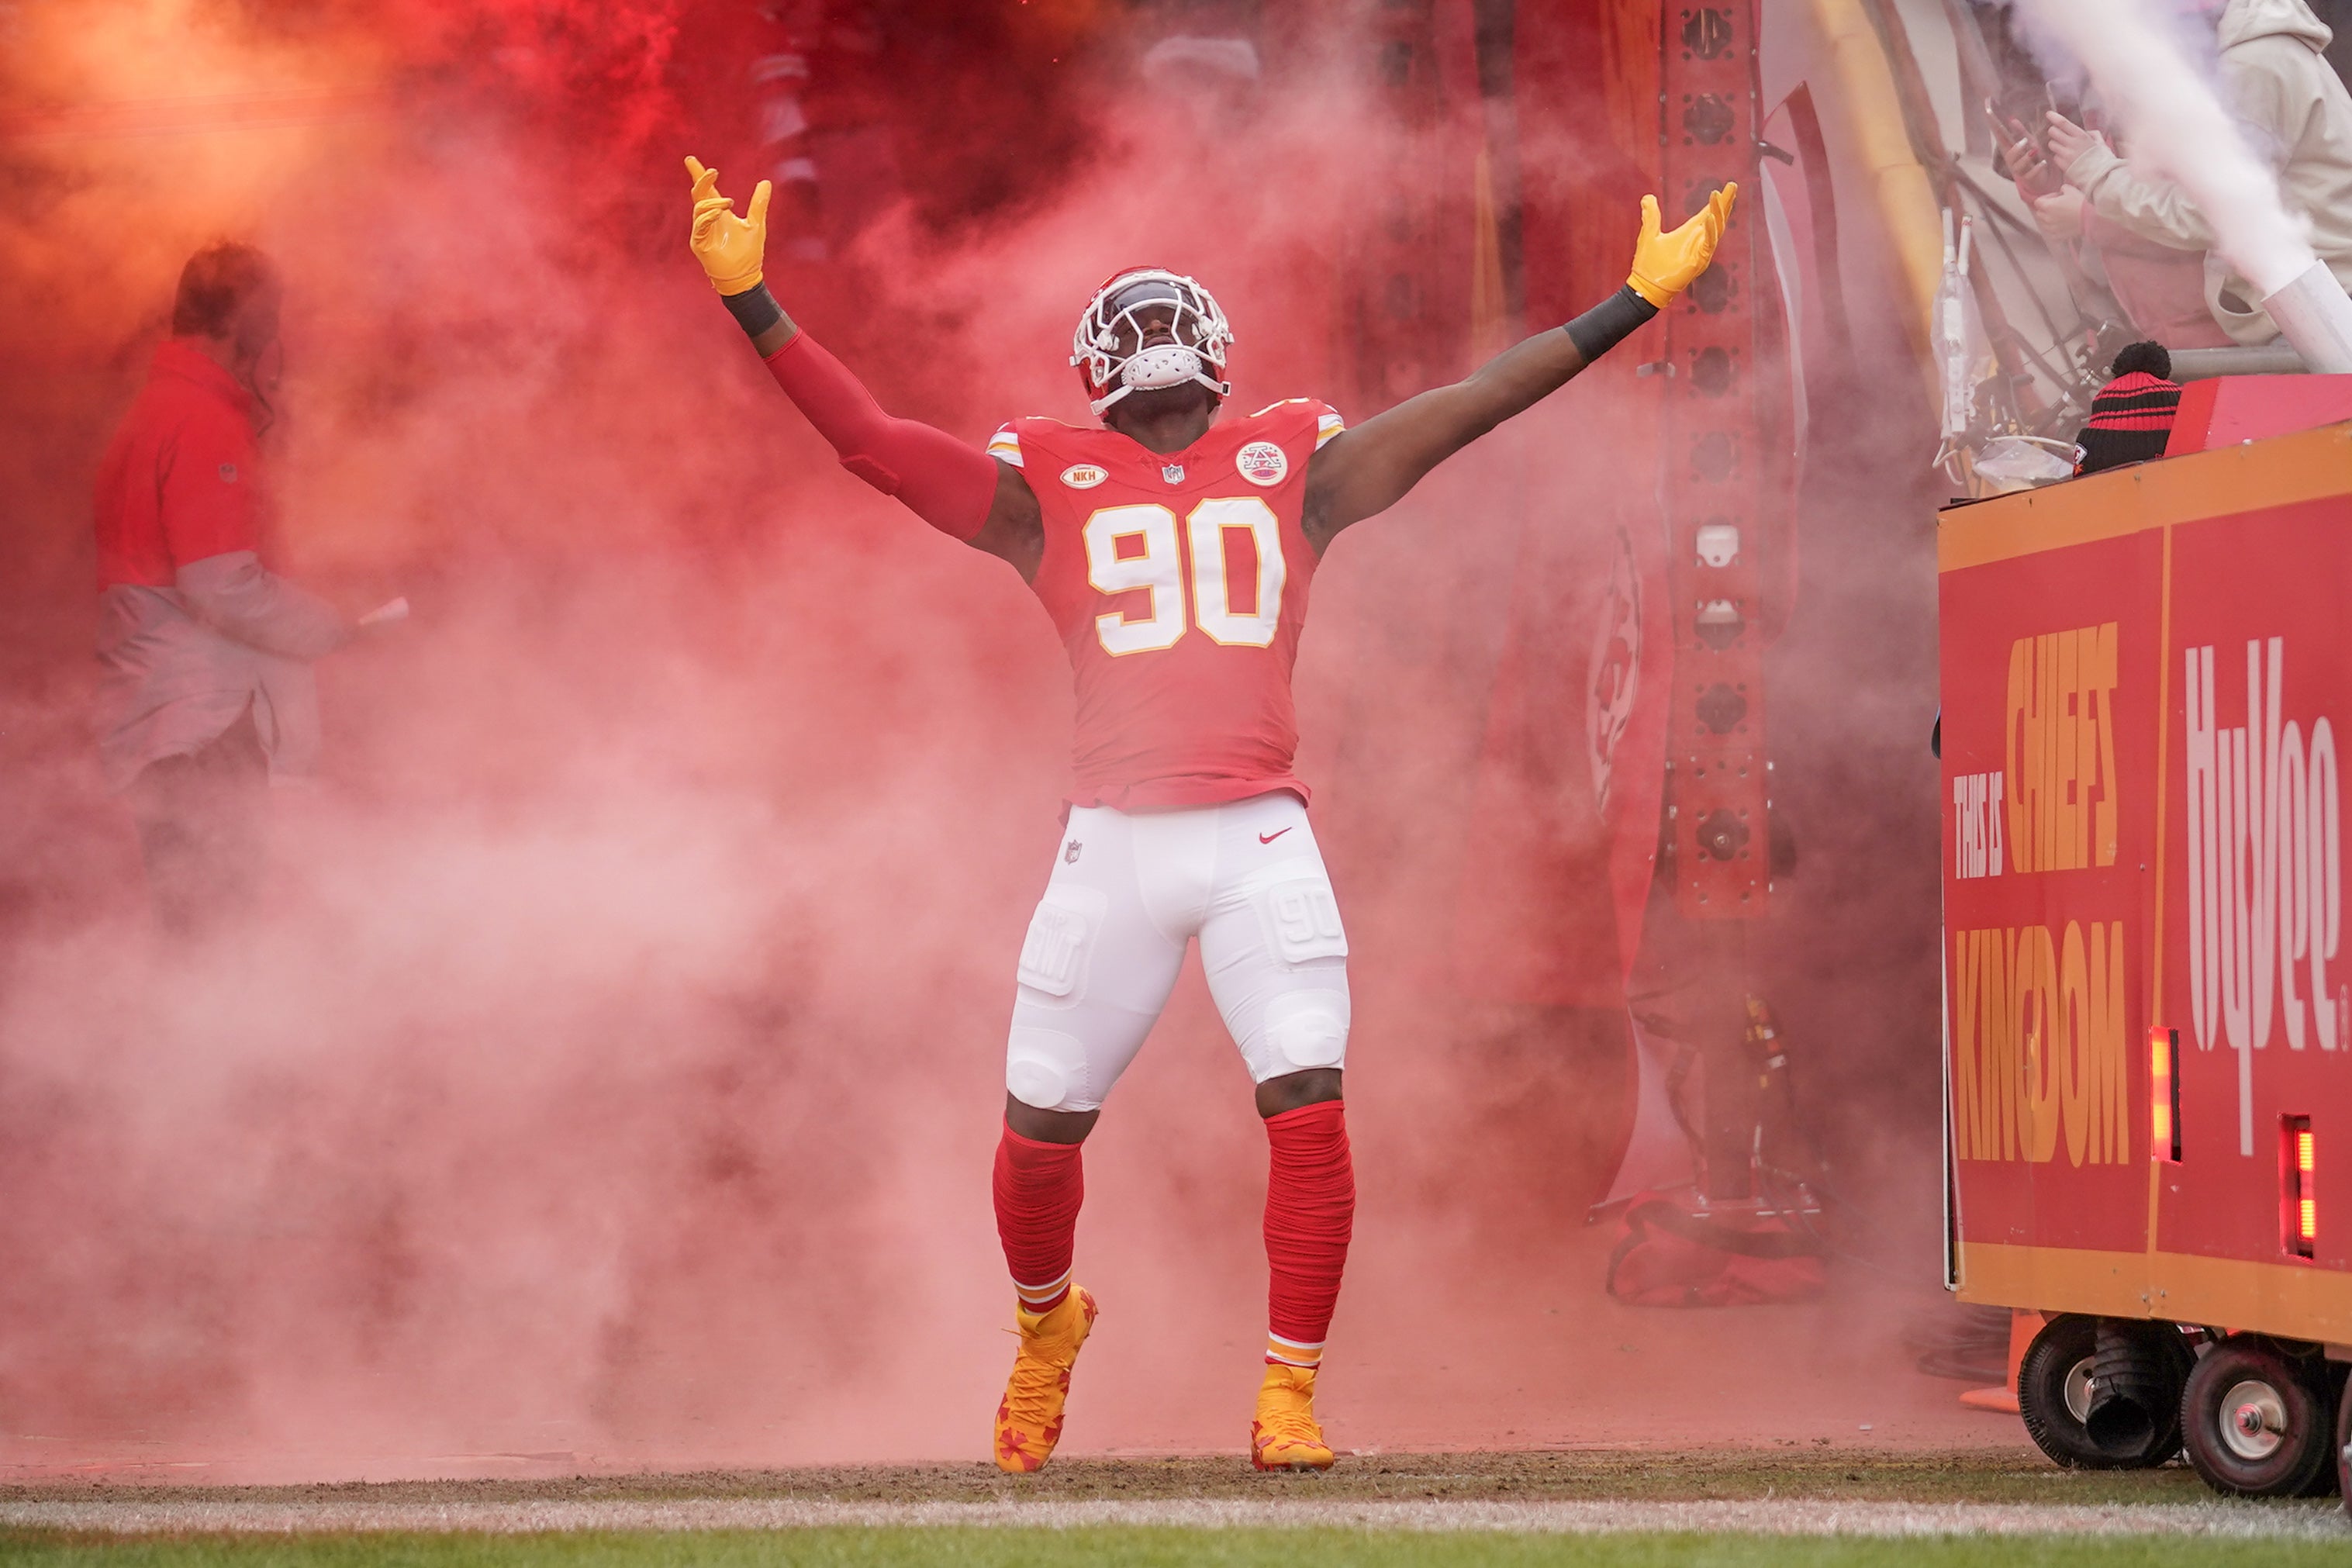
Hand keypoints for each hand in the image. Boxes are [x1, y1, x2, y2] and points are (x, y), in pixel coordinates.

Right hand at [684, 155, 770, 294]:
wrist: (745, 277)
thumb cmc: (749, 254)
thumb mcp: (756, 224)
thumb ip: (758, 204)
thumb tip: (766, 182)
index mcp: (719, 213)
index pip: (707, 190)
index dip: (699, 175)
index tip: (690, 159)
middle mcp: (708, 220)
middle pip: (698, 194)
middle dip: (701, 180)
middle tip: (712, 171)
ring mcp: (701, 231)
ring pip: (699, 208)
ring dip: (713, 202)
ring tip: (730, 204)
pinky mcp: (699, 243)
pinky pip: (700, 225)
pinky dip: (708, 217)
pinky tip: (720, 213)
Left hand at [1626, 184, 1736, 307]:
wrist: (1644, 287)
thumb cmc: (1648, 264)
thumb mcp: (1649, 233)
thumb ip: (1651, 215)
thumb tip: (1648, 197)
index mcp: (1689, 233)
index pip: (1708, 213)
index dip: (1718, 201)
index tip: (1728, 187)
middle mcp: (1698, 241)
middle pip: (1717, 218)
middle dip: (1725, 202)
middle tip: (1732, 185)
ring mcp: (1701, 251)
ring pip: (1717, 228)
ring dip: (1718, 211)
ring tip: (1718, 195)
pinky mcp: (1699, 261)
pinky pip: (1709, 244)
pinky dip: (1711, 230)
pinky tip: (1709, 217)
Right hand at [2001, 117, 2062, 198]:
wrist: (2040, 179)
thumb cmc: (2033, 158)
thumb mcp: (2029, 142)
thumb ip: (2021, 132)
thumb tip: (2012, 120)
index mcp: (2011, 151)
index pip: (2002, 141)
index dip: (1997, 131)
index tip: (1991, 119)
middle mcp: (2013, 162)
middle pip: (2009, 156)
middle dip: (2016, 149)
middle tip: (2025, 141)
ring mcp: (2020, 171)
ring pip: (2018, 166)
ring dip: (2025, 158)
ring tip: (2034, 151)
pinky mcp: (2028, 178)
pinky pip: (2030, 174)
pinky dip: (2037, 168)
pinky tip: (2043, 162)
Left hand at [2030, 189, 2085, 240]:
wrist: (2090, 218)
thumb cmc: (2080, 203)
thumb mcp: (2071, 190)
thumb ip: (2062, 189)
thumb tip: (2061, 191)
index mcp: (2048, 206)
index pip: (2037, 202)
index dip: (2045, 198)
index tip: (2055, 197)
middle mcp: (2046, 218)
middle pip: (2039, 212)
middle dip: (2046, 208)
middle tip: (2058, 206)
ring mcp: (2051, 228)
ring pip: (2044, 223)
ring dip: (2049, 219)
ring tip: (2061, 215)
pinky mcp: (2057, 236)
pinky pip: (2051, 232)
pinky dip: (2054, 228)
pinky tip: (2063, 224)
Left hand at [2042, 111, 2105, 179]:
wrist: (2100, 176)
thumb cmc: (2102, 159)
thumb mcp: (2100, 143)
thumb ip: (2093, 135)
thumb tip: (2087, 132)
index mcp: (2081, 136)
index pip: (2063, 123)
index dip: (2054, 117)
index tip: (2048, 114)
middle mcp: (2072, 144)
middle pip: (2053, 132)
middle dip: (2054, 132)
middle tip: (2058, 135)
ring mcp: (2065, 155)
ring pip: (2051, 144)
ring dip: (2055, 145)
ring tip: (2065, 149)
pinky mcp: (2062, 165)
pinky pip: (2054, 157)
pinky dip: (2058, 157)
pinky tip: (2066, 159)